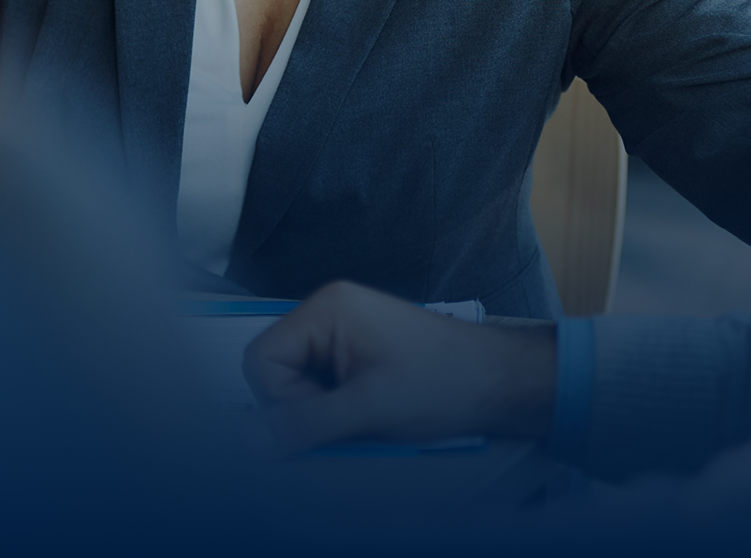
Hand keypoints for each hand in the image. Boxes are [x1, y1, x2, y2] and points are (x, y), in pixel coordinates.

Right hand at [242, 281, 556, 453]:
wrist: (499, 381)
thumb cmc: (445, 381)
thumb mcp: (368, 408)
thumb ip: (305, 423)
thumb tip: (251, 440)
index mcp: (326, 309)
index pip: (261, 357)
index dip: (282, 397)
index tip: (323, 413)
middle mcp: (329, 312)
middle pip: (275, 370)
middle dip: (303, 404)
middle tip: (350, 416)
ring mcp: (344, 332)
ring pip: (298, 383)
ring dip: (322, 409)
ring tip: (366, 414)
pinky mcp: (357, 352)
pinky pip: (322, 385)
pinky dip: (337, 408)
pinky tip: (369, 412)